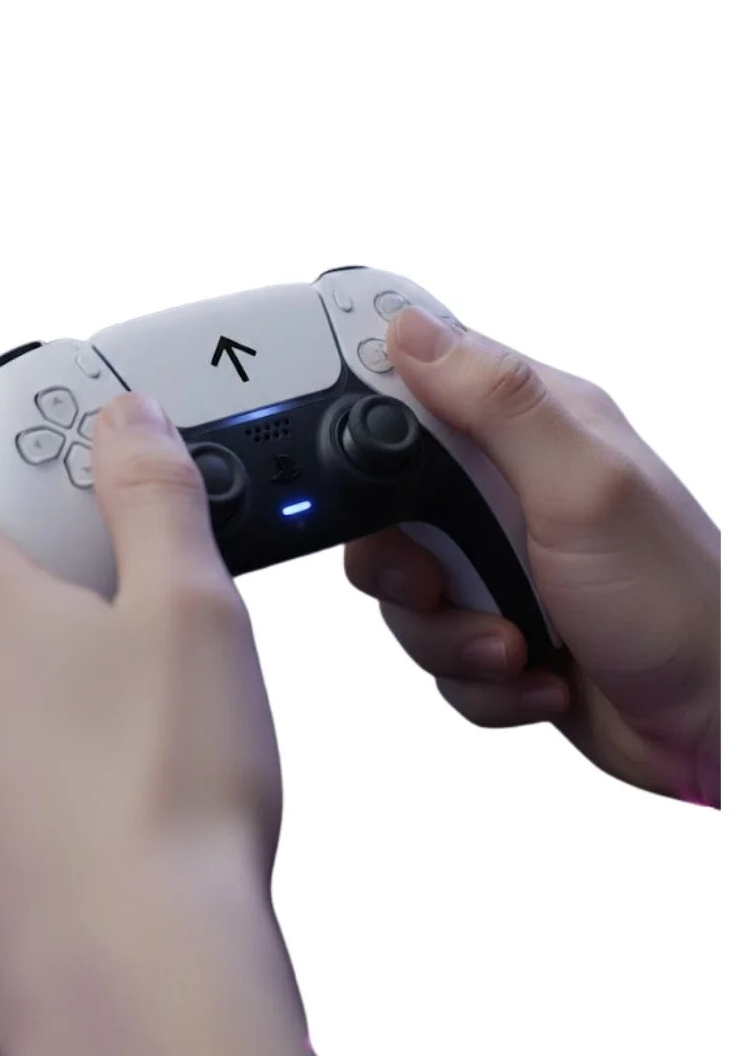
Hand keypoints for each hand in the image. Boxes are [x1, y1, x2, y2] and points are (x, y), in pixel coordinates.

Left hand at [0, 393, 315, 1055]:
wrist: (138, 993)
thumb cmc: (167, 807)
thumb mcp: (194, 610)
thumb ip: (153, 494)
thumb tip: (127, 424)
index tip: (31, 483)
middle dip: (24, 597)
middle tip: (114, 626)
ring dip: (13, 695)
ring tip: (112, 734)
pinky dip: (1, 782)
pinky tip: (82, 811)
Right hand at [344, 307, 720, 807]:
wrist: (716, 726)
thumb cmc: (682, 603)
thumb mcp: (585, 487)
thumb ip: (498, 405)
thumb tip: (412, 330)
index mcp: (530, 425)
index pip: (417, 377)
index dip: (366, 406)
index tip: (352, 455)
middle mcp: (507, 486)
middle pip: (384, 499)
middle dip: (403, 561)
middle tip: (439, 580)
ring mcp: (498, 559)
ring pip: (401, 586)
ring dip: (450, 633)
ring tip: (515, 644)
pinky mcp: (492, 623)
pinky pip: (433, 649)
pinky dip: (477, 676)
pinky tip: (536, 672)